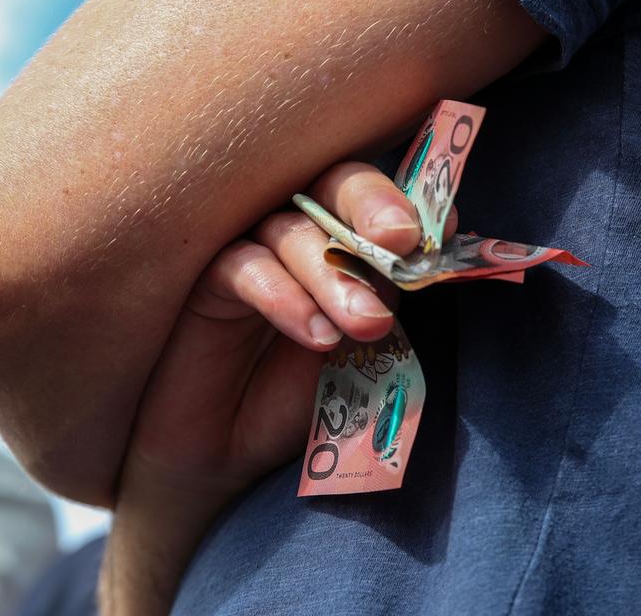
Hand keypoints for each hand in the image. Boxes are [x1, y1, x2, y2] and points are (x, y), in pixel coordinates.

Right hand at [100, 161, 455, 614]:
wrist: (225, 458)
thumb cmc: (296, 398)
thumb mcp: (361, 350)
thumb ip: (387, 298)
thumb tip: (430, 252)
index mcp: (338, 238)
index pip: (375, 195)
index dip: (409, 204)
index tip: (442, 235)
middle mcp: (292, 228)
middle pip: (329, 181)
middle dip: (371, 205)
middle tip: (402, 241)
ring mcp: (241, 245)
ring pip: (290, 226)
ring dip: (332, 271)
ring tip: (368, 324)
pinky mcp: (197, 277)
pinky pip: (240, 265)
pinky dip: (281, 293)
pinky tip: (314, 335)